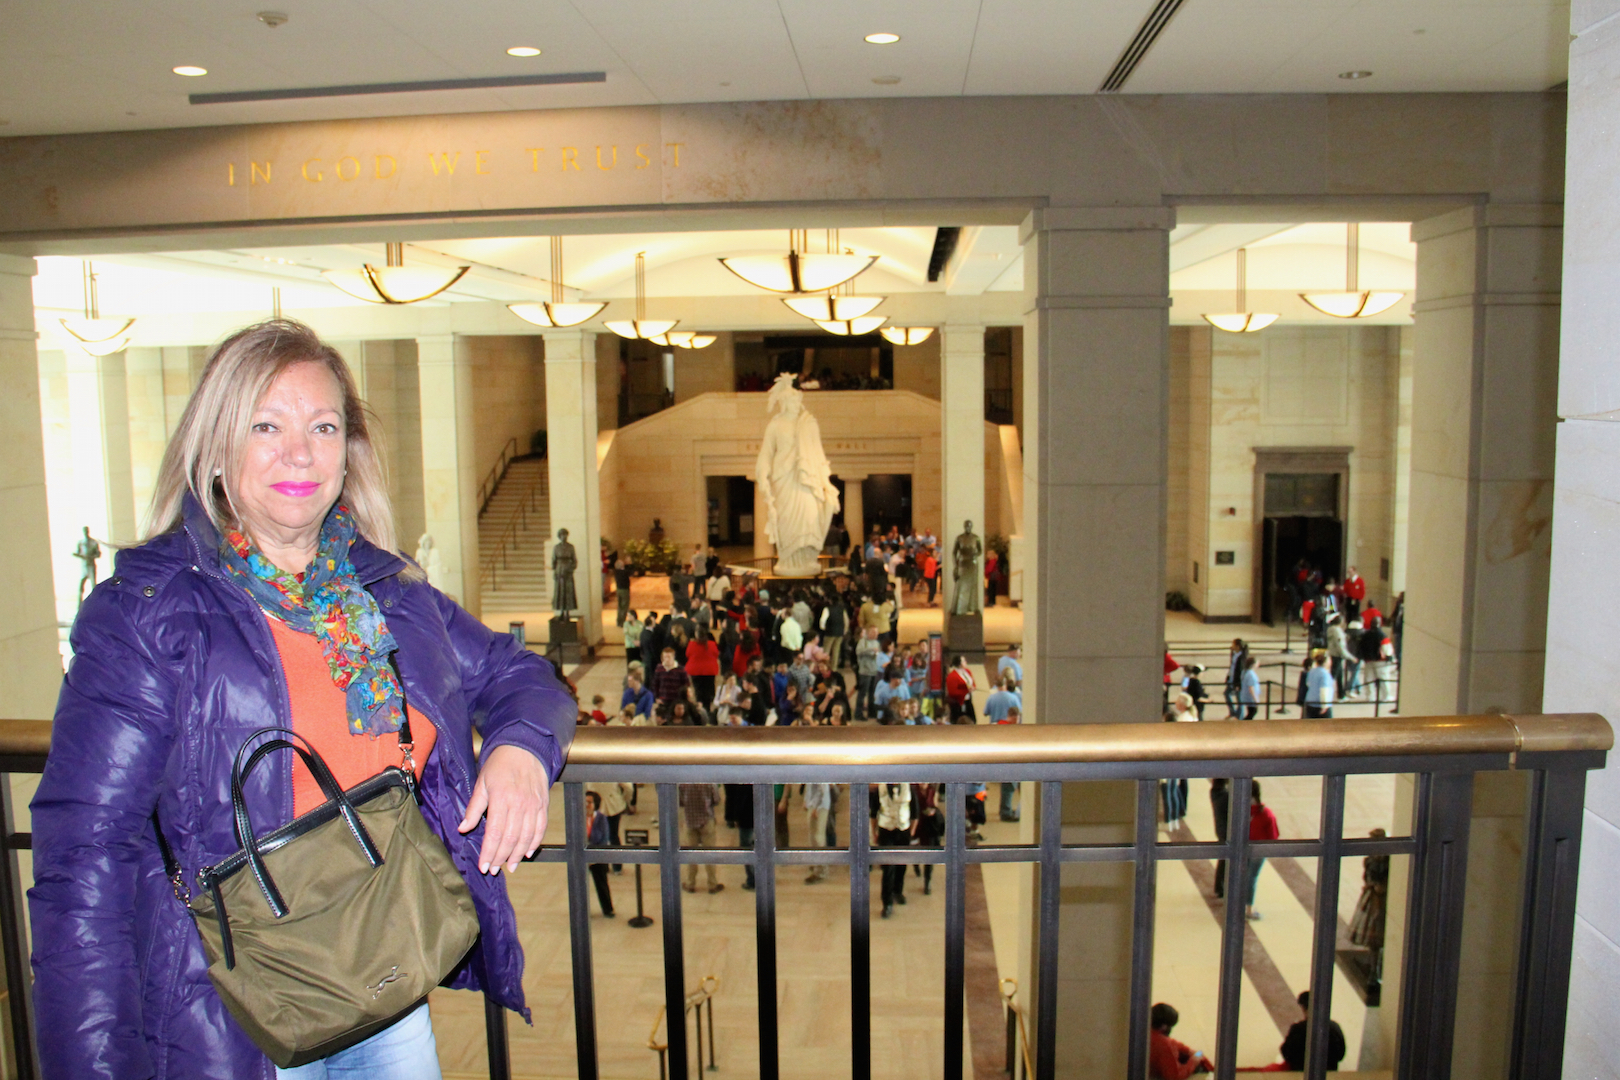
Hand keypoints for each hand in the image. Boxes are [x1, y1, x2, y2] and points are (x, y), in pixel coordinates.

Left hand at [458, 744, 550, 873]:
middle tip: (493, 870)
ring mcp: (534, 805)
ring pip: (526, 837)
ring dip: (518, 855)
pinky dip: (535, 842)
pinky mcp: (543, 804)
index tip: (483, 866)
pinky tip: (528, 852)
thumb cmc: (499, 765)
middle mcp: (519, 804)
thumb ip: (473, 808)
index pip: (494, 833)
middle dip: (501, 858)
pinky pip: (540, 828)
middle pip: (510, 839)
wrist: (525, 748)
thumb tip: (463, 829)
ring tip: (511, 866)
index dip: (489, 853)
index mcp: (501, 799)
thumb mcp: (481, 783)